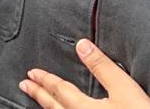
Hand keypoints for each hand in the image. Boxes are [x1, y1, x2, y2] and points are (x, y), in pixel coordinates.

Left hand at [19, 39, 149, 108]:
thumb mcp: (124, 88)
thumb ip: (102, 67)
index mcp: (85, 108)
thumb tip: (82, 46)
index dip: (45, 80)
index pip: (59, 90)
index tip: (32, 73)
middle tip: (25, 85)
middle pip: (53, 107)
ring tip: (39, 102)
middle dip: (39, 94)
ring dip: (47, 108)